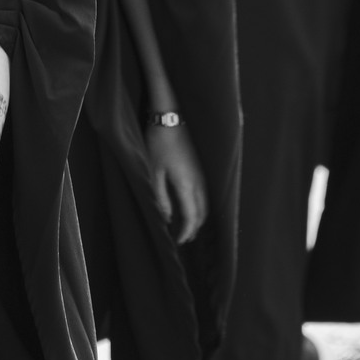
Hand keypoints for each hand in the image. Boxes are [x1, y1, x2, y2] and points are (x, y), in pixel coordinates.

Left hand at [143, 119, 207, 242]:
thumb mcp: (154, 171)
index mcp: (187, 185)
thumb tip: (167, 218)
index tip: (179, 242)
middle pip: (202, 214)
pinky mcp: (202, 168)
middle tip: (183, 238)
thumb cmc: (159, 143)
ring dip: (198, 218)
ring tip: (187, 225)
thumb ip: (161, 197)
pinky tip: (191, 205)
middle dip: (194, 228)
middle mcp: (200, 183)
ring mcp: (203, 175)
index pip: (191, 218)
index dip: (186, 232)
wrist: (172, 118)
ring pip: (206, 204)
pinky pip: (205, 194)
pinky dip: (200, 206)